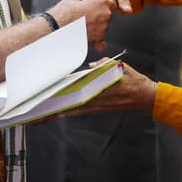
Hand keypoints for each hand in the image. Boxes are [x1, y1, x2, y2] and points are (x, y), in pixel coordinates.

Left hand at [34, 59, 156, 120]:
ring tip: (42, 116)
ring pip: (73, 110)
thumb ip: (103, 65)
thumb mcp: (120, 67)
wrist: (147, 97)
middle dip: (52, 111)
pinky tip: (60, 114)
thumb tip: (90, 67)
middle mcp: (96, 100)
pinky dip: (69, 112)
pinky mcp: (100, 108)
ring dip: (58, 113)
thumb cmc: (134, 81)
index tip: (45, 101)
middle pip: (69, 106)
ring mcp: (97, 105)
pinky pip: (81, 111)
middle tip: (35, 115)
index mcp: (99, 89)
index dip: (58, 99)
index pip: (74, 95)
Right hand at [49, 0, 116, 50]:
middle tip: (88, 17)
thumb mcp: (73, 0)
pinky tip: (92, 40)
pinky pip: (101, 42)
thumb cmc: (65, 12)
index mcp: (101, 2)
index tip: (98, 7)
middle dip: (99, 17)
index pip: (111, 3)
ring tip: (84, 26)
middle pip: (108, 16)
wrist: (58, 25)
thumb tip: (81, 5)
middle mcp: (105, 15)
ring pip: (103, 28)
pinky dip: (98, 42)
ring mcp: (102, 28)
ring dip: (96, 28)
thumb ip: (83, 3)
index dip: (103, 6)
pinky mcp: (97, 39)